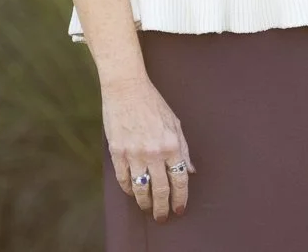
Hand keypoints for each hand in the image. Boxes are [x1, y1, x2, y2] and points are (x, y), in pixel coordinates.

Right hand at [102, 75, 193, 221]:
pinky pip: (123, 179)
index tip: (179, 209)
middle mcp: (154, 152)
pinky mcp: (117, 153)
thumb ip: (184, 149)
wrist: (126, 89)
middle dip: (162, 207)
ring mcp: (134, 154)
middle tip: (162, 217)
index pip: (180, 179)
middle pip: (161, 189)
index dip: (181, 198)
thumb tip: (191, 170)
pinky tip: (132, 192)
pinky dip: (128, 189)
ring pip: (141, 189)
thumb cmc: (153, 104)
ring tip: (147, 208)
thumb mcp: (175, 123)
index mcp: (172, 144)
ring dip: (145, 203)